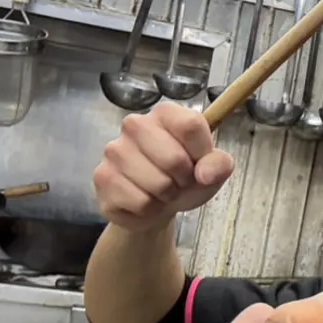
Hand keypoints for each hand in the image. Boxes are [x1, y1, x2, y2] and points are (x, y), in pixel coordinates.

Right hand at [94, 102, 234, 232]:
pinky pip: (140, 202)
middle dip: (185, 178)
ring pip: (158, 184)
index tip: (200, 162)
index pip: (191, 126)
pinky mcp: (103, 178)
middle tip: (180, 180)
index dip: (202, 152)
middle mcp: (135, 125)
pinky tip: (145, 199)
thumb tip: (205, 173)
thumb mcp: (212, 169)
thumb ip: (219, 164)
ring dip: (167, 195)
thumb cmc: (185, 177)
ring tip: (162, 189)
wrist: (157, 204)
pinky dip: (150, 208)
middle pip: (174, 158)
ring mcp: (115, 151)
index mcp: (165, 113)